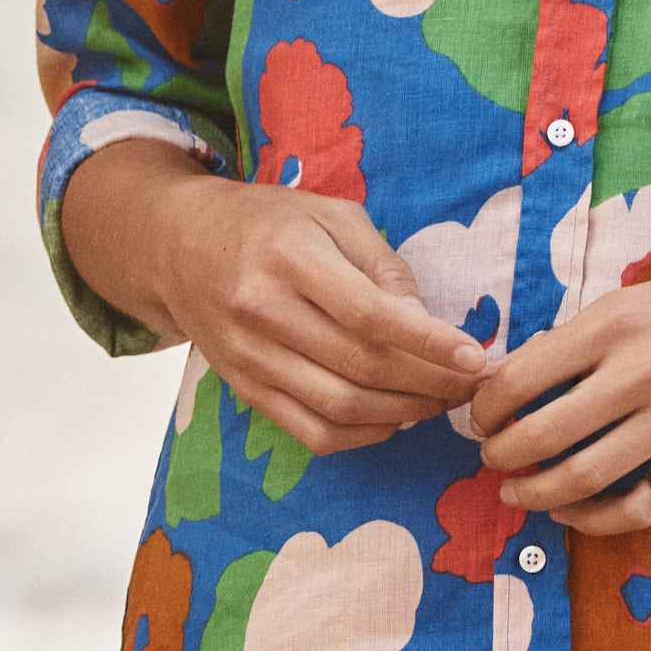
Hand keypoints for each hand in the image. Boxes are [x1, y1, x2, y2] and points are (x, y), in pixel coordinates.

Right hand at [139, 168, 485, 456]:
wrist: (176, 246)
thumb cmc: (266, 223)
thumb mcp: (330, 215)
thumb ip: (382, 263)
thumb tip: (427, 319)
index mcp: (289, 257)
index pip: (369, 314)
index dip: (427, 343)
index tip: (473, 357)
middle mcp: (262, 311)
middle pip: (360, 367)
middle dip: (429, 384)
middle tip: (472, 385)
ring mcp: (249, 357)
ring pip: (339, 407)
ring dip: (403, 414)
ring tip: (441, 401)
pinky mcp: (244, 389)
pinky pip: (310, 431)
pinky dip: (361, 435)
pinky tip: (394, 418)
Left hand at [468, 239, 650, 536]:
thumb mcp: (650, 295)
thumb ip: (590, 334)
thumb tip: (518, 376)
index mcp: (617, 321)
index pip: (519, 376)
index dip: (484, 406)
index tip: (479, 416)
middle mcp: (642, 371)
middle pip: (540, 435)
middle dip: (499, 455)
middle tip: (492, 458)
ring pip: (581, 479)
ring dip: (535, 493)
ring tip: (520, 491)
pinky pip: (636, 506)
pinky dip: (594, 520)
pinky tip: (574, 513)